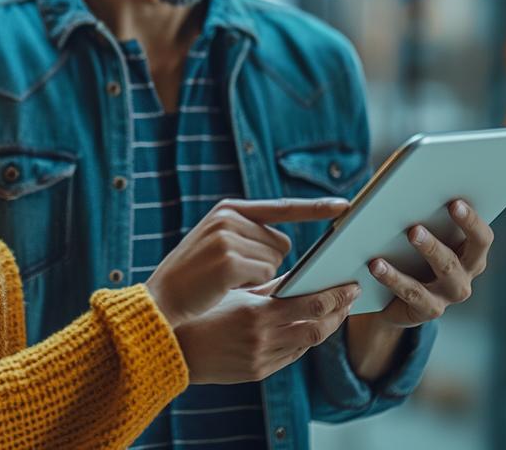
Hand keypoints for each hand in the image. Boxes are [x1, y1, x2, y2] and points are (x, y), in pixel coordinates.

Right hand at [144, 198, 349, 327]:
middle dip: (267, 263)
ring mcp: (228, 237)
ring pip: (275, 261)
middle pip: (282, 243)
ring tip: (225, 279)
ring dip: (259, 276)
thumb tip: (287, 244)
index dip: (313, 206)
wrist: (161, 300)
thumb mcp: (214, 244)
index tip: (344, 205)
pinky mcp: (229, 260)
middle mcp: (229, 217)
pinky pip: (264, 274)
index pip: (280, 206)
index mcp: (228, 209)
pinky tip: (225, 286)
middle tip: (233, 272)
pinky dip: (251, 285)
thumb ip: (246, 235)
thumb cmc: (191, 279)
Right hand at [174, 280, 359, 383]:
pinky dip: (305, 340)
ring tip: (335, 311)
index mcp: (255, 313)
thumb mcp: (235, 293)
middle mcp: (261, 339)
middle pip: (318, 329)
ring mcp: (261, 359)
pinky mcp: (258, 372)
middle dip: (339, 312)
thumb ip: (270, 288)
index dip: (336, 296)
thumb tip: (302, 277)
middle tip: (350, 296)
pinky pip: (292, 356)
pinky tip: (310, 327)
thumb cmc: (201, 312)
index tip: (350, 285)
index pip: (311, 305)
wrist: (175, 348)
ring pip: (308, 343)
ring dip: (327, 327)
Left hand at [367, 199, 493, 327]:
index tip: (455, 202)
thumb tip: (391, 192)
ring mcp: (450, 294)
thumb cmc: (405, 256)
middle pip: (469, 253)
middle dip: (452, 230)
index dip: (472, 220)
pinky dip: (394, 277)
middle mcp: (466, 273)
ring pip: (445, 269)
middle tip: (420, 223)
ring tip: (410, 233)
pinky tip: (376, 265)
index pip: (482, 237)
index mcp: (470, 252)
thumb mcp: (414, 236)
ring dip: (429, 249)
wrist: (390, 301)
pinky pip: (413, 292)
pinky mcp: (430, 309)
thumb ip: (415, 215)